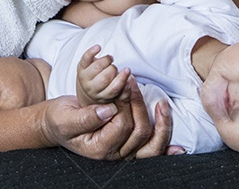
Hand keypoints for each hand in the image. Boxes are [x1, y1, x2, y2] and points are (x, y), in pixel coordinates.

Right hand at [40, 79, 172, 160]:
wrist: (58, 126)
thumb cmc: (60, 121)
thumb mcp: (65, 118)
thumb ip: (85, 117)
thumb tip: (108, 110)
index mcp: (99, 149)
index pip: (122, 126)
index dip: (124, 104)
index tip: (122, 84)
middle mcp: (115, 155)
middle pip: (139, 132)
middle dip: (139, 104)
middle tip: (132, 82)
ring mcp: (124, 153)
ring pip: (151, 146)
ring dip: (160, 122)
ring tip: (161, 103)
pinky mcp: (130, 148)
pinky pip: (153, 153)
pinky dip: (167, 150)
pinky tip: (180, 148)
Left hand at [76, 45, 130, 104]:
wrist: (87, 88)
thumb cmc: (105, 89)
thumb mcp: (115, 95)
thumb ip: (124, 91)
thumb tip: (129, 82)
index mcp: (102, 96)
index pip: (113, 89)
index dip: (121, 78)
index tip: (127, 69)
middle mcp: (92, 89)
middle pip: (105, 77)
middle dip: (113, 69)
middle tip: (114, 68)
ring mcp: (84, 78)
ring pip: (97, 67)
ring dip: (107, 60)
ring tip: (110, 59)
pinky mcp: (80, 67)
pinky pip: (85, 58)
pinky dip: (92, 51)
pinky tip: (98, 47)